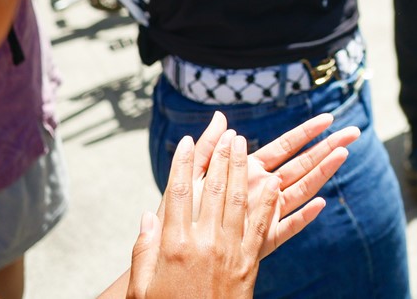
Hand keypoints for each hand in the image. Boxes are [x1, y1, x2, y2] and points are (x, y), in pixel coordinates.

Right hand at [127, 132, 274, 298]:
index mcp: (174, 245)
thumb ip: (144, 249)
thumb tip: (147, 216)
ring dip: (243, 168)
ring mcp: (230, 251)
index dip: (183, 164)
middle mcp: (204, 242)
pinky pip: (261, 225)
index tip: (186, 142)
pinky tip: (274, 181)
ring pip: (239, 199)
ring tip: (245, 145)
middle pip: (214, 189)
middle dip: (221, 157)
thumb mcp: (142, 286)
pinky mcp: (249, 262)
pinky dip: (269, 201)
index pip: (179, 193)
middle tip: (228, 133)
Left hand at [187, 110, 356, 255]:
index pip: (285, 146)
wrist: (174, 251)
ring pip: (301, 190)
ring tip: (344, 155)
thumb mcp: (192, 176)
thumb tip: (220, 117)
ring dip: (322, 173)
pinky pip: (286, 228)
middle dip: (328, 147)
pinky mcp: (262, 241)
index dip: (307, 132)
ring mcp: (265, 214)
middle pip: (302, 164)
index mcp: (249, 171)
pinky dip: (303, 218)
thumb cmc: (181, 214)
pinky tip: (321, 205)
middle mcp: (262, 190)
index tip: (328, 118)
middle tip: (354, 132)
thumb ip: (208, 148)